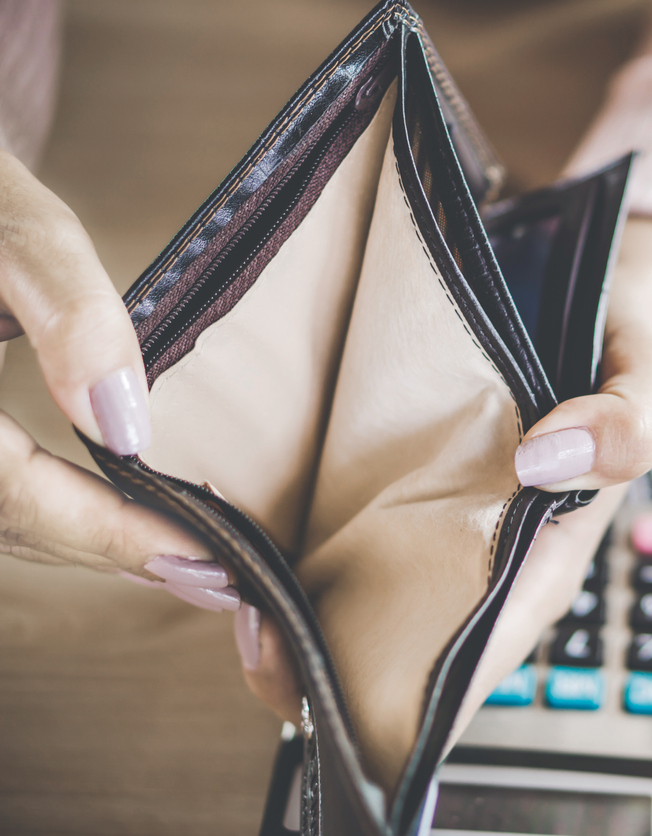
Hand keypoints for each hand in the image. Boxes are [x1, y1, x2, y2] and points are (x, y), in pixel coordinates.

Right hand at [0, 149, 229, 609]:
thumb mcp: (16, 228)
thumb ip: (72, 318)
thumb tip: (126, 431)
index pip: (9, 492)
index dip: (107, 534)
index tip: (204, 559)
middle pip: (0, 522)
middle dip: (107, 553)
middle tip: (216, 580)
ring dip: (81, 547)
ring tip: (179, 563)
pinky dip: (46, 518)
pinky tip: (107, 524)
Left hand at [239, 217, 651, 764]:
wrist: (581, 291)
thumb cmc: (614, 353)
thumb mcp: (647, 377)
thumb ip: (627, 423)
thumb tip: (544, 459)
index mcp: (543, 562)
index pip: (472, 659)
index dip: (395, 686)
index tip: (318, 664)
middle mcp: (480, 559)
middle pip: (397, 650)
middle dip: (316, 656)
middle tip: (249, 618)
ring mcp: (432, 526)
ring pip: (355, 602)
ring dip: (285, 607)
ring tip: (227, 580)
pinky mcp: (393, 488)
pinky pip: (334, 535)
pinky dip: (283, 545)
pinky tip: (240, 537)